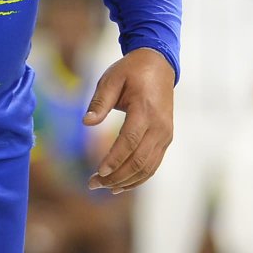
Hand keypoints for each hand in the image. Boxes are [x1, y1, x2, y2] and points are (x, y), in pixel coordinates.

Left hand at [84, 48, 174, 192]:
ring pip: (148, 167)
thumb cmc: (131, 71)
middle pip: (139, 160)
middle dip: (116, 176)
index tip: (99, 172)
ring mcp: (165, 133)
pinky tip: (121, 185)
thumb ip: (99, 101)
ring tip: (104, 187)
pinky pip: (154, 164)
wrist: (159, 65)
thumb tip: (86, 122)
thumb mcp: (111, 79)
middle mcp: (159, 125)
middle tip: (93, 184)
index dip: (115, 159)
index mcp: (145, 109)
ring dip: (126, 181)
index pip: (130, 141)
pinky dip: (139, 177)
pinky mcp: (166, 138)